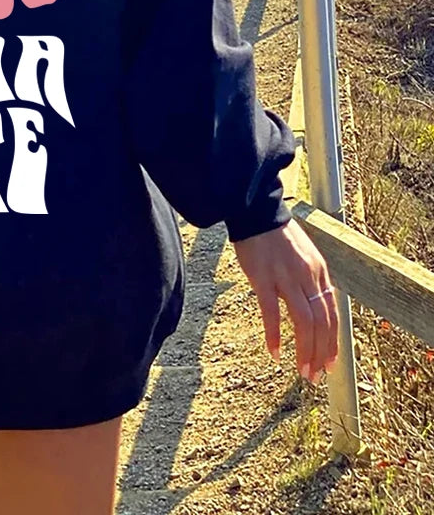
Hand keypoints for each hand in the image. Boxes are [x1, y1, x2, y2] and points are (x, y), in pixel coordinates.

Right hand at [232, 218, 338, 383]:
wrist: (255, 211)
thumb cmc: (275, 234)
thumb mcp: (303, 255)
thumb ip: (310, 279)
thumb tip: (315, 305)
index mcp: (319, 272)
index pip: (332, 314)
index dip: (332, 341)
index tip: (330, 363)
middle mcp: (307, 276)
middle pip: (322, 322)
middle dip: (321, 352)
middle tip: (315, 375)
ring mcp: (286, 277)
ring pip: (304, 321)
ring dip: (305, 350)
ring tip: (303, 370)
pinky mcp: (262, 277)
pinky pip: (271, 311)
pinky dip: (274, 334)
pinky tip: (275, 352)